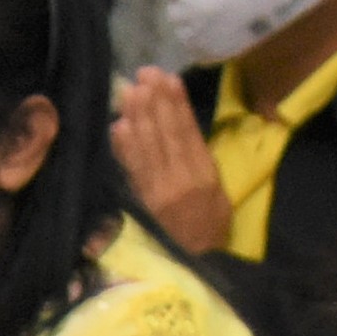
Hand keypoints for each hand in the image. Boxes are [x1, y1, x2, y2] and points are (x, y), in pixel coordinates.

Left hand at [107, 63, 232, 253]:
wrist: (200, 262)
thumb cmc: (211, 223)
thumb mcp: (217, 190)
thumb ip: (199, 159)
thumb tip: (179, 124)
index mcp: (206, 174)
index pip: (189, 132)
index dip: (178, 104)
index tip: (169, 79)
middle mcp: (183, 180)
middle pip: (166, 135)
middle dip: (155, 102)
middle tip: (145, 73)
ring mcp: (161, 191)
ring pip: (148, 148)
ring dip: (138, 117)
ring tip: (131, 90)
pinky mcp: (144, 203)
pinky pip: (133, 171)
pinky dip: (125, 148)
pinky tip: (119, 126)